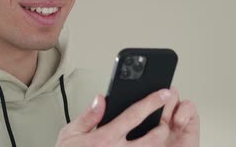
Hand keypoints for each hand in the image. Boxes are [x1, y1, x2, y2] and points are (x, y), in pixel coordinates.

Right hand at [55, 88, 198, 145]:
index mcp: (106, 138)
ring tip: (158, 134)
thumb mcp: (70, 133)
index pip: (135, 115)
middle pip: (153, 138)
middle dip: (163, 127)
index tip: (164, 94)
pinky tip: (146, 145)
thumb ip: (88, 116)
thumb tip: (100, 99)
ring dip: (158, 143)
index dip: (152, 102)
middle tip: (164, 121)